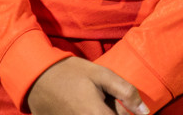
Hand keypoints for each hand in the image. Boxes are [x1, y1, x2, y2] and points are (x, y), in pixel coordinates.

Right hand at [27, 57, 146, 114]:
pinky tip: (88, 105)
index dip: (127, 114)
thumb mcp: (102, 75)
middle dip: (117, 113)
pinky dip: (92, 113)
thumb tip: (145, 112)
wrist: (36, 78)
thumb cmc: (72, 73)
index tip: (124, 106)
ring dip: (104, 113)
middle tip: (109, 100)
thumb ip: (126, 92)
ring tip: (97, 102)